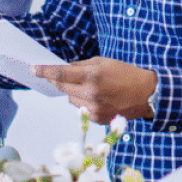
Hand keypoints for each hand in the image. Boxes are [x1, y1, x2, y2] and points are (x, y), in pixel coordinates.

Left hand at [32, 57, 156, 123]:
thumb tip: (63, 69)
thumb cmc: (126, 74)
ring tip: (91, 87)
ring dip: (73, 92)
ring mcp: (93, 108)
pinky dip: (83, 101)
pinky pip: (80, 108)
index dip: (45, 71)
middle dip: (58, 80)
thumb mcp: (103, 62)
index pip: (60, 74)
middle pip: (62, 87)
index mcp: (92, 77)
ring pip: (70, 98)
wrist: (147, 94)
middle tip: (59, 75)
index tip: (34, 69)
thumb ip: (80, 66)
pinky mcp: (97, 119)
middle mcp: (90, 94)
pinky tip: (98, 97)